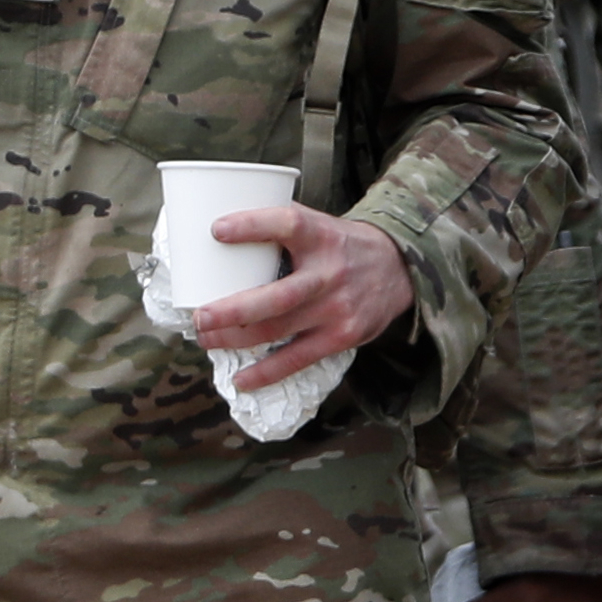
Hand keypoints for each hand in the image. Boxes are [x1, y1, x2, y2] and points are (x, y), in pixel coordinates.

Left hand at [188, 207, 416, 386]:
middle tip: (199, 317)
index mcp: (322, 236)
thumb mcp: (322, 224)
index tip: (217, 230)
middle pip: (276, 296)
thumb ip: (282, 223)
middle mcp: (330, 274)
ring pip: (279, 330)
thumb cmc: (344, 245)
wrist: (401, 269)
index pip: (288, 224)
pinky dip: (266, 372)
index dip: (253, 226)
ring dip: (236, 339)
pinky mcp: (342, 336)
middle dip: (232, 311)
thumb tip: (217, 222)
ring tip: (206, 339)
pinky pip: (298, 359)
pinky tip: (241, 379)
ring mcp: (337, 309)